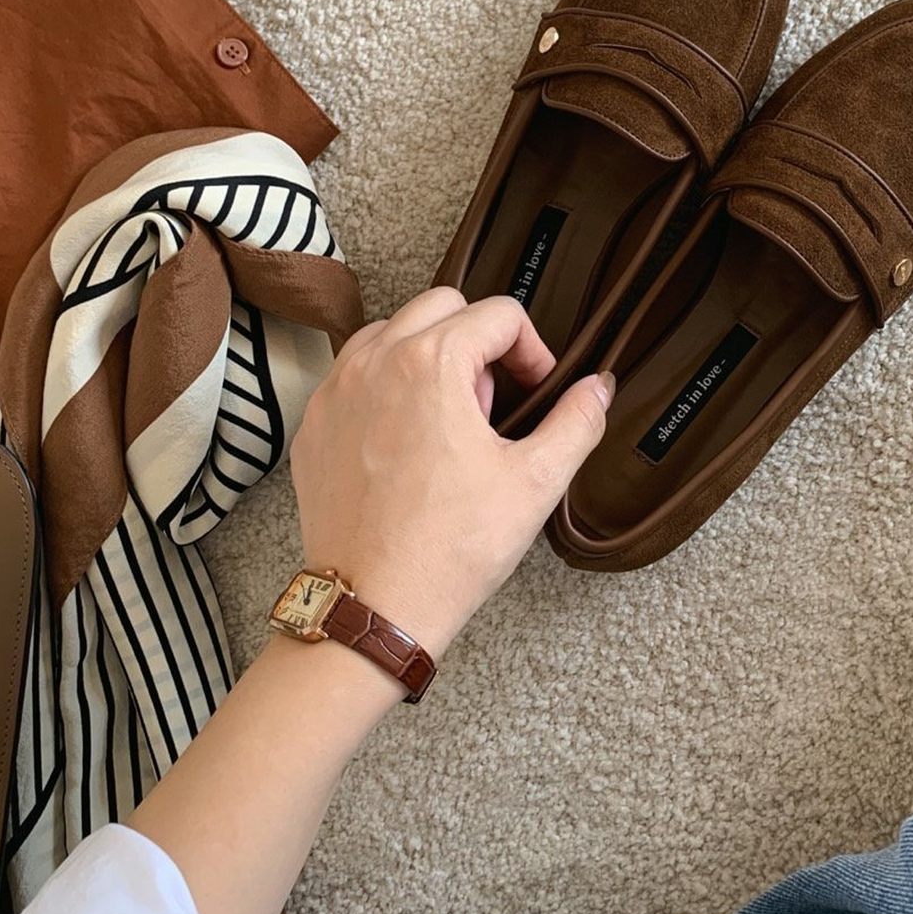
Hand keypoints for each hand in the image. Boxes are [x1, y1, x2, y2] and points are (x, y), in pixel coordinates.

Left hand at [289, 288, 613, 654]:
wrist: (374, 607)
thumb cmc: (450, 549)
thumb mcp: (535, 482)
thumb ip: (577, 421)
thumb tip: (598, 387)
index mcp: (431, 363)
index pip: (499, 314)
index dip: (532, 351)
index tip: (535, 392)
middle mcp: (374, 361)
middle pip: (442, 306)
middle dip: (477, 343)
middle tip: (490, 409)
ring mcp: (335, 391)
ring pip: (391, 332)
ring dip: (428, 357)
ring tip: (448, 425)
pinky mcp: (314, 424)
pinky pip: (353, 375)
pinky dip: (385, 389)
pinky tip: (406, 445)